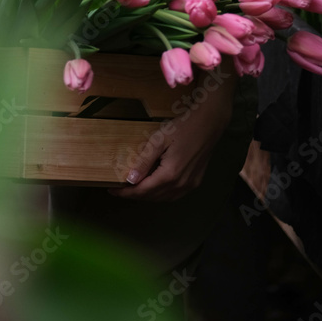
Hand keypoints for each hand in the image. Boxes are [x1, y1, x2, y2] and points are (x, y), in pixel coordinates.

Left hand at [110, 62, 236, 202]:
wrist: (209, 122)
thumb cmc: (182, 127)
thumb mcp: (159, 140)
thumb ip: (144, 160)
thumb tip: (130, 180)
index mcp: (170, 175)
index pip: (142, 191)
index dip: (126, 193)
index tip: (111, 190)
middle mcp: (181, 185)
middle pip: (153, 197)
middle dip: (134, 195)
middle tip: (119, 188)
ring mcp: (190, 185)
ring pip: (164, 198)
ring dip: (148, 196)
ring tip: (133, 188)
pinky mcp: (196, 181)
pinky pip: (174, 195)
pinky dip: (161, 194)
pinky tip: (154, 186)